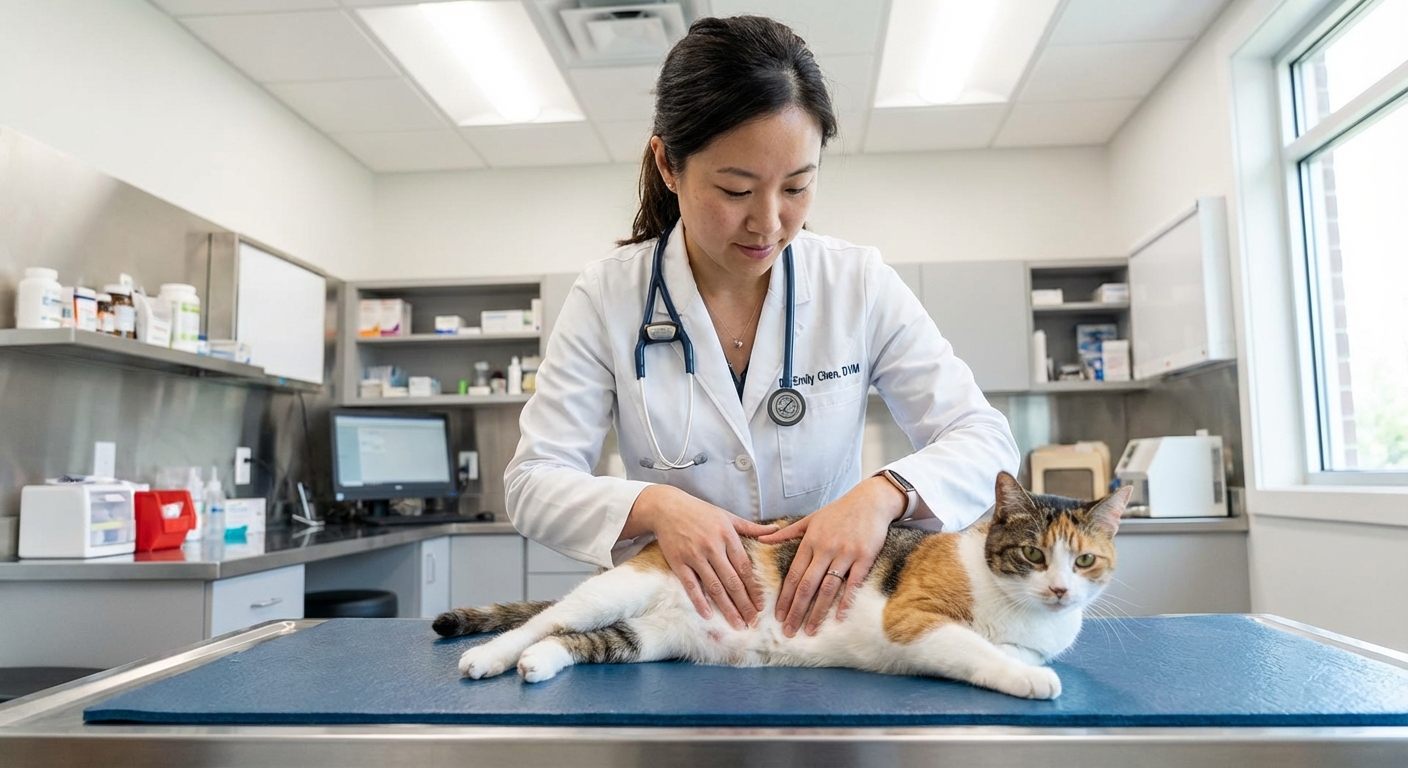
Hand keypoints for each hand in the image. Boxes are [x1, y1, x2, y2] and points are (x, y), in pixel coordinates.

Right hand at [627, 485, 778, 629]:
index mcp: (727, 536)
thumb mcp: (727, 516)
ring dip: (727, 608)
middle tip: (753, 621)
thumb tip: (776, 530)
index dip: (754, 588)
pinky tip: (708, 615)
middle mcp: (712, 547)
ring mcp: (694, 556)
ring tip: (737, 624)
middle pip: (732, 581)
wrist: (667, 508)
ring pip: (714, 587)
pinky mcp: (678, 563)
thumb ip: (751, 527)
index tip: (761, 605)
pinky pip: (691, 586)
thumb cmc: (699, 512)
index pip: (745, 568)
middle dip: (744, 604)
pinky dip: (699, 601)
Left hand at [757, 476, 905, 636]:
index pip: (793, 575)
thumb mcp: (810, 519)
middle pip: (807, 585)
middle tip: (788, 632)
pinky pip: (853, 582)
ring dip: (818, 612)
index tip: (777, 616)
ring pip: (828, 587)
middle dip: (796, 611)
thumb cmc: (838, 511)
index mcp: (810, 541)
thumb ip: (786, 532)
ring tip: (810, 630)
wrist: (870, 501)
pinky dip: (846, 601)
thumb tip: (761, 539)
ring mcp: (845, 553)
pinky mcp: (864, 556)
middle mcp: (825, 548)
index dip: (784, 597)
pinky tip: (839, 617)